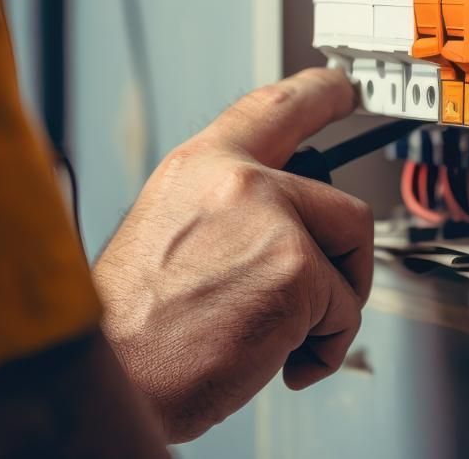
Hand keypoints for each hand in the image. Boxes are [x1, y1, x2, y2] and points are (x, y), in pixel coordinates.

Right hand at [92, 68, 371, 443]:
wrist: (120, 378)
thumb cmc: (137, 327)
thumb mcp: (167, 233)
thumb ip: (225, 210)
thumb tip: (284, 224)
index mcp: (197, 166)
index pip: (271, 109)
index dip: (318, 95)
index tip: (342, 89)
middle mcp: (235, 181)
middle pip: (342, 205)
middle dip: (344, 262)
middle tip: (319, 299)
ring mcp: (270, 222)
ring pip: (349, 260)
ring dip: (327, 311)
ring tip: (275, 336)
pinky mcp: (296, 272)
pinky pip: (345, 313)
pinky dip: (322, 349)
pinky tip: (274, 361)